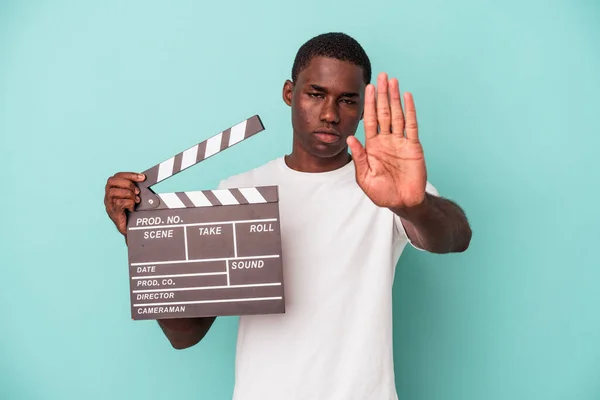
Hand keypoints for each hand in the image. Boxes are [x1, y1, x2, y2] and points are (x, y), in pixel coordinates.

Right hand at [104, 172, 145, 235]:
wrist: (131, 229)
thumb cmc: (132, 212)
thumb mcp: (134, 197)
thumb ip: (135, 188)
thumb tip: (143, 179)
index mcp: (113, 189)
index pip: (117, 176)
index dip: (130, 175)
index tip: (142, 177)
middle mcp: (108, 196)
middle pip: (112, 181)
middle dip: (128, 183)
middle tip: (137, 191)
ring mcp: (109, 204)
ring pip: (114, 192)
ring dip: (128, 194)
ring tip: (136, 200)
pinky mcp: (113, 212)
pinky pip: (119, 203)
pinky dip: (129, 203)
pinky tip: (132, 208)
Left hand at [347, 72, 426, 208]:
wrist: (403, 203)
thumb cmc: (382, 193)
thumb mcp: (365, 178)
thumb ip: (360, 158)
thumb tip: (350, 138)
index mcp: (373, 146)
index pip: (370, 120)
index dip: (369, 104)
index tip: (368, 88)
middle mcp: (387, 140)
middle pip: (384, 112)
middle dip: (382, 95)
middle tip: (381, 76)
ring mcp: (400, 142)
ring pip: (397, 115)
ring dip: (395, 98)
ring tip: (392, 81)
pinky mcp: (413, 146)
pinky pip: (411, 126)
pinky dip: (410, 111)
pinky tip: (407, 97)